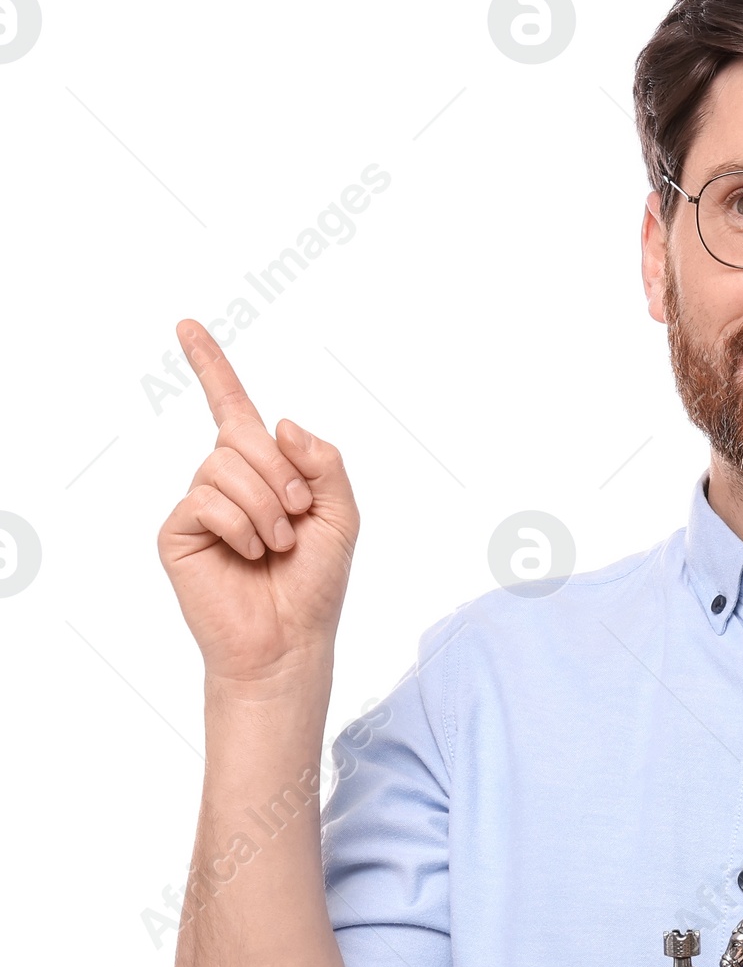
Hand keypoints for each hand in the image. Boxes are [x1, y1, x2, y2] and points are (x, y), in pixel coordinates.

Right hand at [156, 321, 359, 685]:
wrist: (290, 641)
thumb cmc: (314, 583)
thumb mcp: (342, 514)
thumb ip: (325, 461)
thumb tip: (280, 423)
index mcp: (263, 470)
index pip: (232, 408)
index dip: (211, 367)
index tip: (186, 325)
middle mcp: (225, 480)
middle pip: (243, 435)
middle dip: (283, 475)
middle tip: (298, 519)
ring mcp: (199, 504)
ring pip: (226, 466)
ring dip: (267, 508)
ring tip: (276, 546)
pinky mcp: (177, 531)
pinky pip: (207, 500)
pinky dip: (241, 527)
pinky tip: (248, 556)